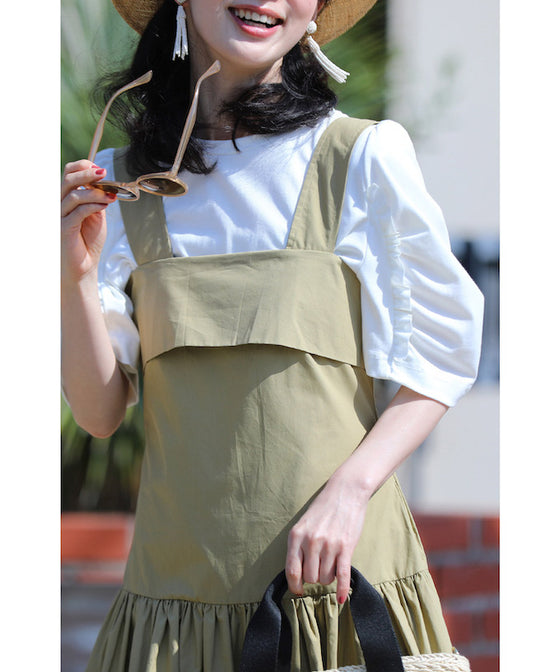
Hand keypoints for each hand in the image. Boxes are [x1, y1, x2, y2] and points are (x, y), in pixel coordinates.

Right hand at [61, 160, 115, 284]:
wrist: (84, 266)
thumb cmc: (88, 241)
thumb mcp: (96, 215)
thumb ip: (96, 199)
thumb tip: (102, 183)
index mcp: (66, 197)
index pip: (68, 173)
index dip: (83, 167)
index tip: (102, 170)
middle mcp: (59, 204)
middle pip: (68, 179)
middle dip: (87, 173)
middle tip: (104, 173)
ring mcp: (59, 216)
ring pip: (73, 195)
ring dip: (95, 192)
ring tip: (111, 196)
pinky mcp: (63, 228)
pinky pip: (78, 211)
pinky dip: (93, 205)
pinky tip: (105, 205)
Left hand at [285, 477, 369, 604]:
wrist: (346, 491)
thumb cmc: (324, 508)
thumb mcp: (304, 524)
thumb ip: (299, 546)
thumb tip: (297, 574)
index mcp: (296, 535)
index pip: (291, 571)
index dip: (295, 586)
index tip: (299, 591)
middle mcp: (311, 541)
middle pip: (310, 577)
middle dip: (315, 578)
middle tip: (321, 568)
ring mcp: (329, 545)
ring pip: (326, 578)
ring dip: (329, 577)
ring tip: (332, 564)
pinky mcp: (345, 547)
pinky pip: (342, 576)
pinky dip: (343, 589)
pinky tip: (343, 598)